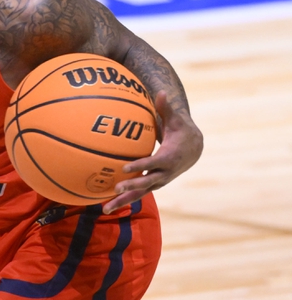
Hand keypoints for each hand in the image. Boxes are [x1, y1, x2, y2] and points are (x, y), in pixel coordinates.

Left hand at [102, 91, 202, 212]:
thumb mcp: (176, 118)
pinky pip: (138, 193)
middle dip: (132, 186)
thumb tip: (162, 92)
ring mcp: (158, 180)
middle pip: (147, 182)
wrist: (194, 149)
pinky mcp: (153, 183)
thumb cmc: (181, 130)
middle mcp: (164, 173)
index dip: (141, 165)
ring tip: (106, 208)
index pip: (153, 163)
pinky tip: (107, 205)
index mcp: (169, 157)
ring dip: (124, 200)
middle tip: (116, 188)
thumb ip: (166, 107)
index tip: (126, 167)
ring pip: (140, 193)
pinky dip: (124, 200)